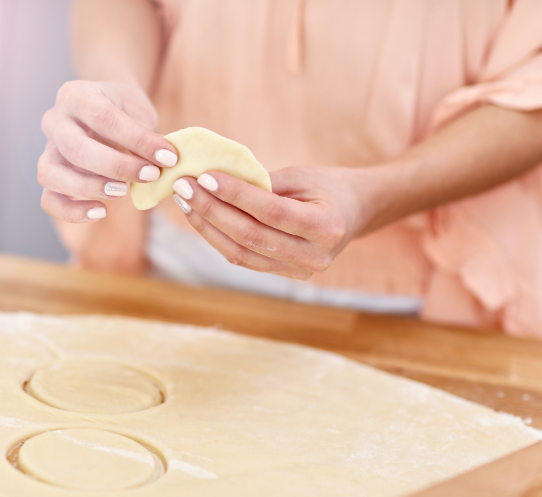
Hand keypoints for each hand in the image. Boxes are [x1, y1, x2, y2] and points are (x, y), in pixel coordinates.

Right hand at [38, 80, 178, 222]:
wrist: (103, 108)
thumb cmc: (123, 109)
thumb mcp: (139, 110)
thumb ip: (146, 134)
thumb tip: (164, 163)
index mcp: (76, 95)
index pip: (103, 118)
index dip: (138, 140)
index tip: (168, 157)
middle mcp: (54, 121)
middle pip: (74, 148)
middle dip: (116, 167)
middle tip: (149, 175)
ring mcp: (47, 150)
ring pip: (51, 174)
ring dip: (89, 188)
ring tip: (123, 192)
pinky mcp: (49, 175)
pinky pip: (49, 200)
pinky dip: (71, 211)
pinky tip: (100, 212)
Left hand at [170, 167, 376, 279]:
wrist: (357, 211)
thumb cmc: (329, 186)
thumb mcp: (302, 176)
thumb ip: (264, 183)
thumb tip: (215, 181)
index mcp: (327, 227)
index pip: (271, 211)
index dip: (235, 195)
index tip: (205, 176)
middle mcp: (315, 256)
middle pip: (251, 236)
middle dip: (212, 210)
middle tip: (184, 187)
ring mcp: (300, 271)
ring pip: (242, 253)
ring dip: (208, 227)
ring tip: (186, 202)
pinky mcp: (286, 275)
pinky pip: (244, 259)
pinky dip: (219, 239)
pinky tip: (201, 218)